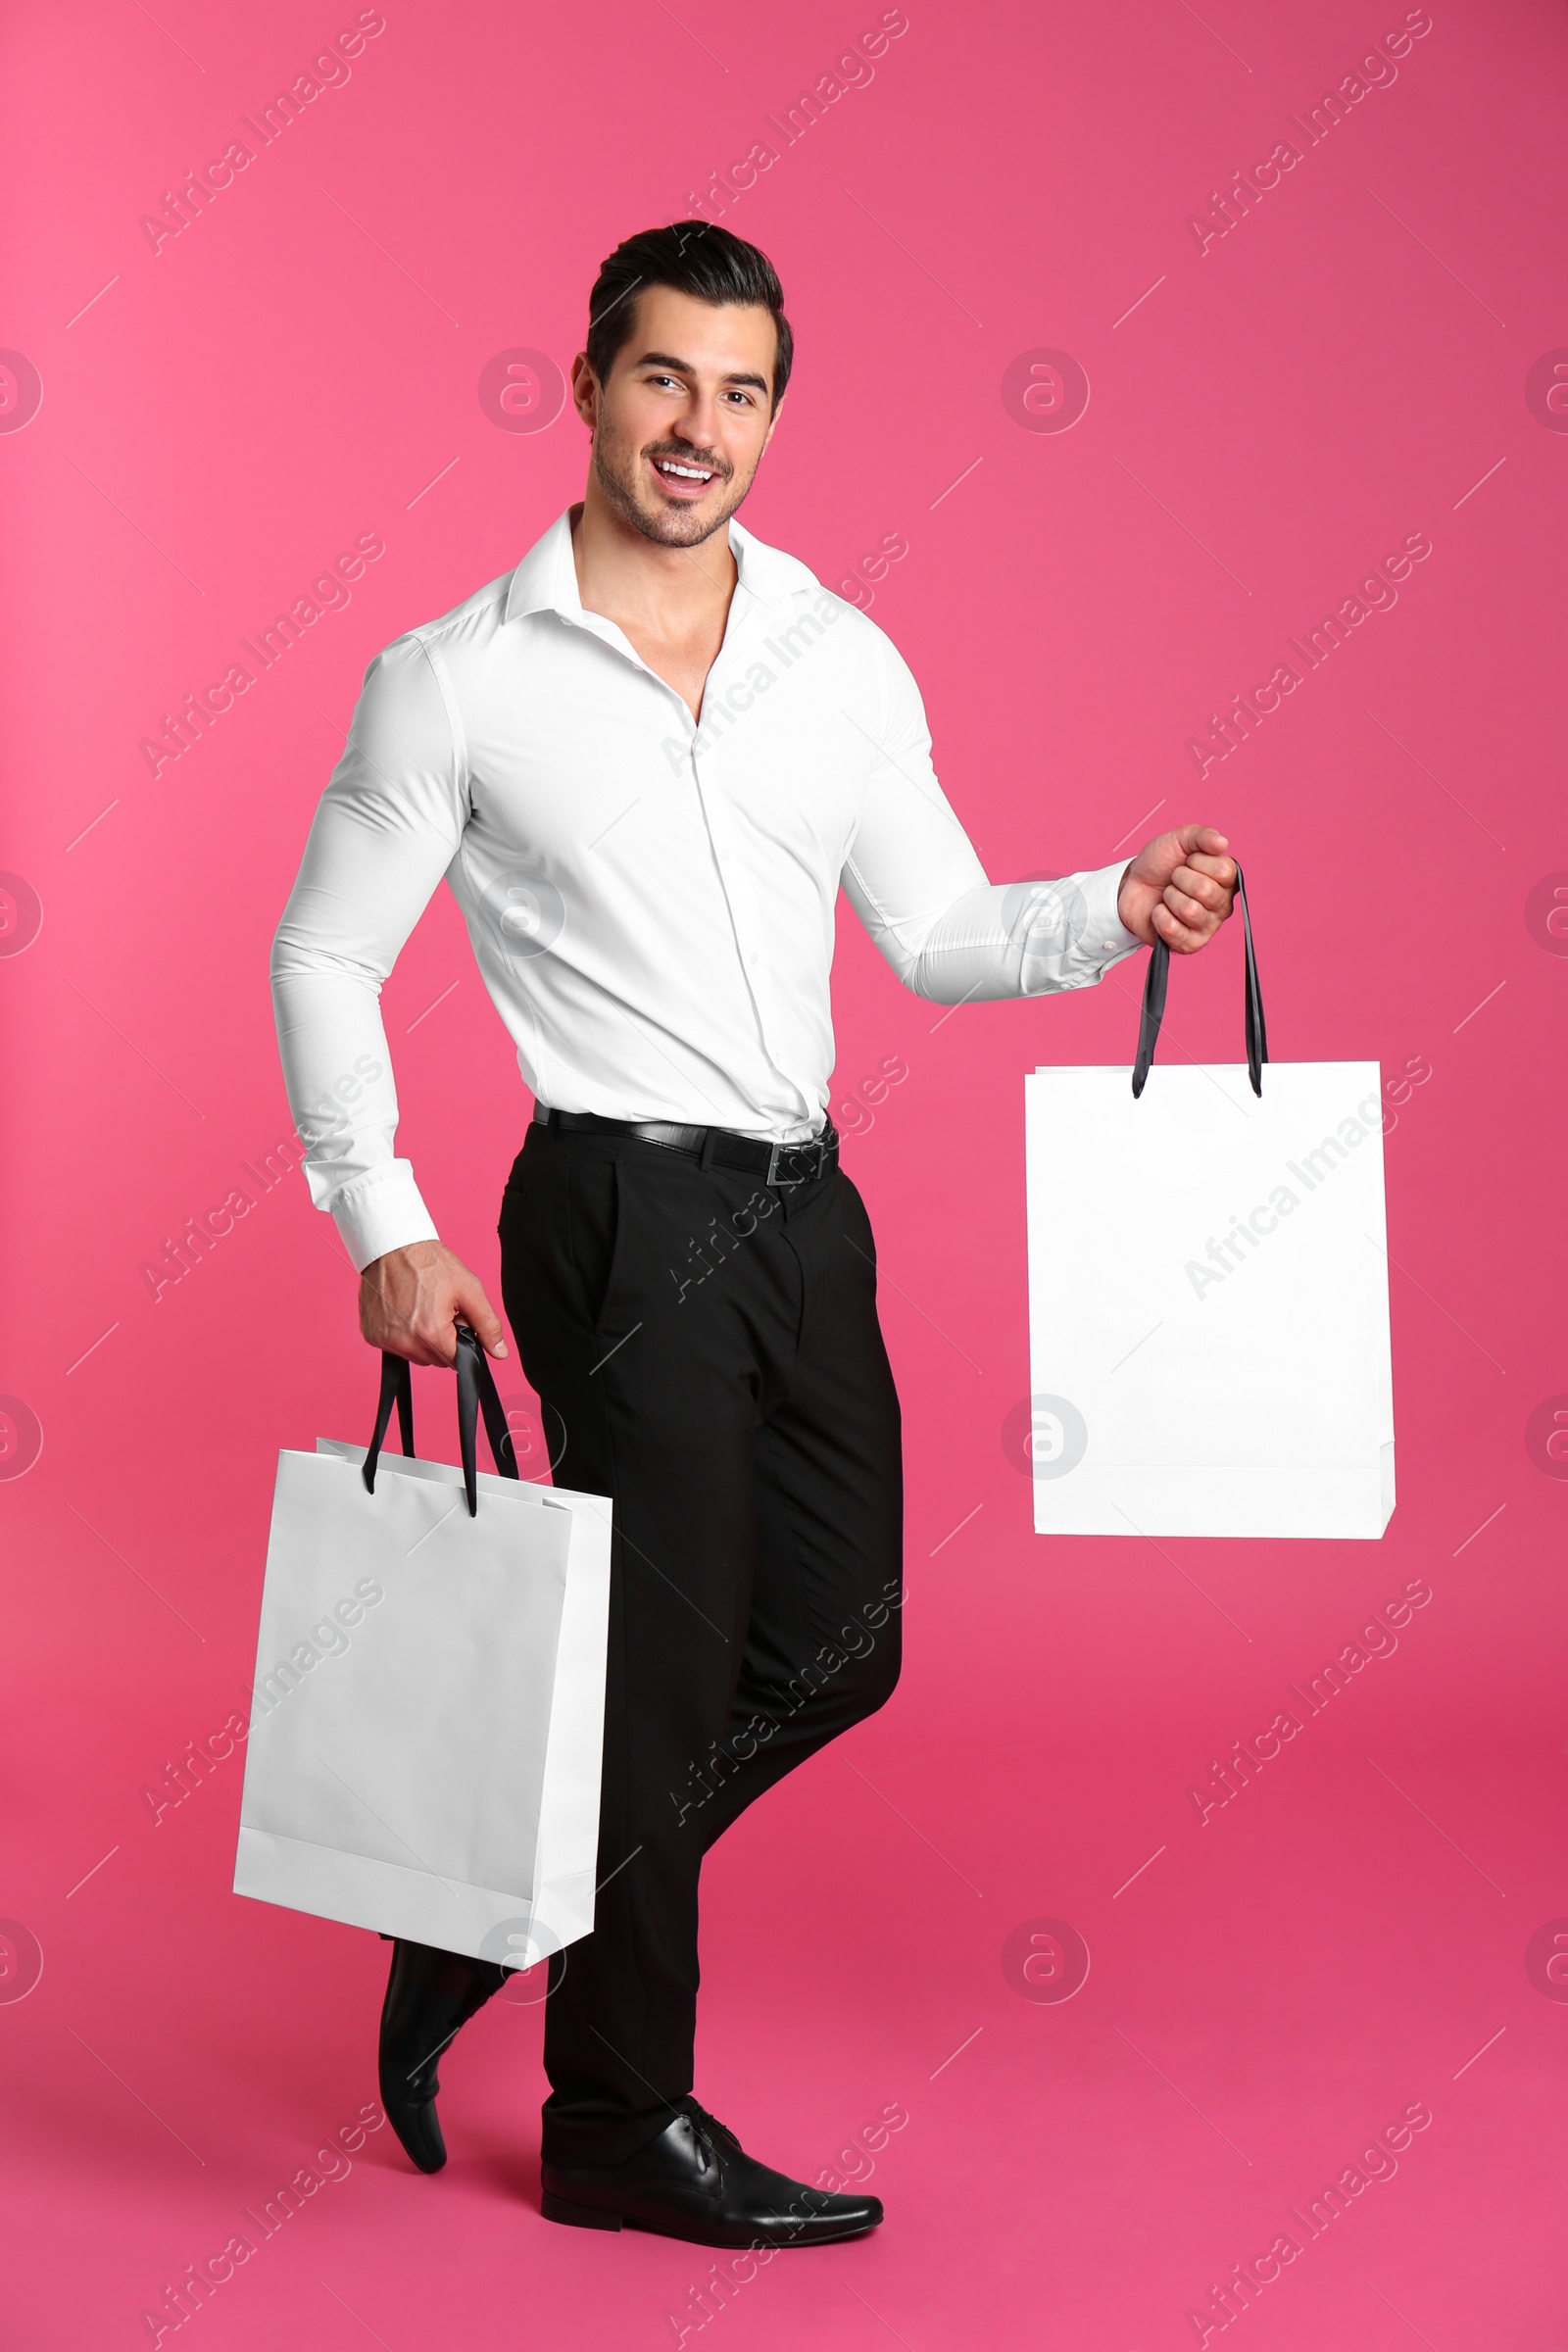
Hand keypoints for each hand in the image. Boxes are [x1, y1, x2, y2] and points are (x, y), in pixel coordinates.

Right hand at [358, 1239, 508, 1367]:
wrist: (392, 1246)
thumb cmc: (430, 1263)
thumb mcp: (469, 1289)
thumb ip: (487, 1324)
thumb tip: (499, 1352)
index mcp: (430, 1333)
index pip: (456, 1360)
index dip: (461, 1340)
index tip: (455, 1319)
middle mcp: (404, 1341)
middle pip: (435, 1360)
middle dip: (442, 1339)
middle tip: (439, 1309)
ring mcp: (384, 1339)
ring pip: (415, 1356)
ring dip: (422, 1339)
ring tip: (421, 1308)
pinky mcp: (370, 1335)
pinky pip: (395, 1347)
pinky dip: (402, 1334)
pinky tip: (403, 1310)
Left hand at [1116, 823, 1236, 952]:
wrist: (1131, 885)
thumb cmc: (1160, 864)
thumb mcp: (1179, 840)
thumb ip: (1202, 836)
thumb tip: (1222, 842)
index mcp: (1226, 879)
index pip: (1223, 870)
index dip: (1197, 861)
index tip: (1187, 861)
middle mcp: (1222, 904)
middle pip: (1206, 891)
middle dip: (1180, 879)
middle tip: (1173, 880)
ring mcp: (1207, 927)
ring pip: (1190, 910)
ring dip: (1169, 898)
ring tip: (1167, 896)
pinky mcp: (1190, 944)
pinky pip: (1174, 930)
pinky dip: (1159, 917)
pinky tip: (1160, 912)